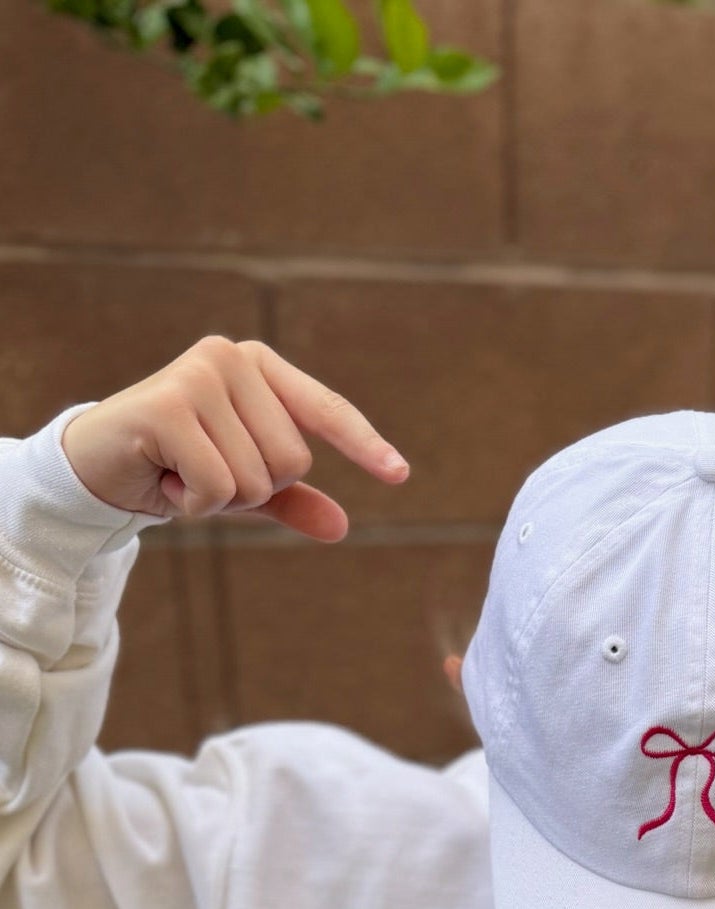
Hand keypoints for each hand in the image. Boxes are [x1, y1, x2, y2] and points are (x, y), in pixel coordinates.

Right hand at [60, 335, 408, 542]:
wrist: (98, 468)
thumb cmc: (175, 467)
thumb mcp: (241, 487)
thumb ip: (291, 501)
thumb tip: (341, 527)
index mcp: (259, 366)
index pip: (326, 410)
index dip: (364, 444)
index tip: (399, 475)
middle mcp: (231, 358)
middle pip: (292, 461)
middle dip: (253, 489)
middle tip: (205, 472)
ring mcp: (199, 376)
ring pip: (257, 478)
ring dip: (220, 497)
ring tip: (182, 472)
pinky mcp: (168, 406)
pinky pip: (219, 486)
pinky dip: (195, 503)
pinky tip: (165, 477)